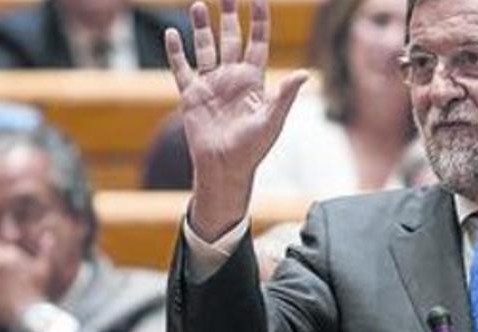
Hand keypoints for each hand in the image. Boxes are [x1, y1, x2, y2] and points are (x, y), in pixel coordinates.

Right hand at [165, 0, 307, 238]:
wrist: (225, 168)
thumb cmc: (253, 148)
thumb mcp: (272, 120)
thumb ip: (285, 95)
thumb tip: (306, 74)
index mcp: (253, 80)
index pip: (257, 42)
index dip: (259, 21)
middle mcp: (232, 77)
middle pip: (231, 38)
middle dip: (229, 15)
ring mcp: (210, 85)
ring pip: (205, 48)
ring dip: (201, 27)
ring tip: (199, 4)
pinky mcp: (191, 96)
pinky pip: (182, 69)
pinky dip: (176, 53)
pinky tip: (171, 34)